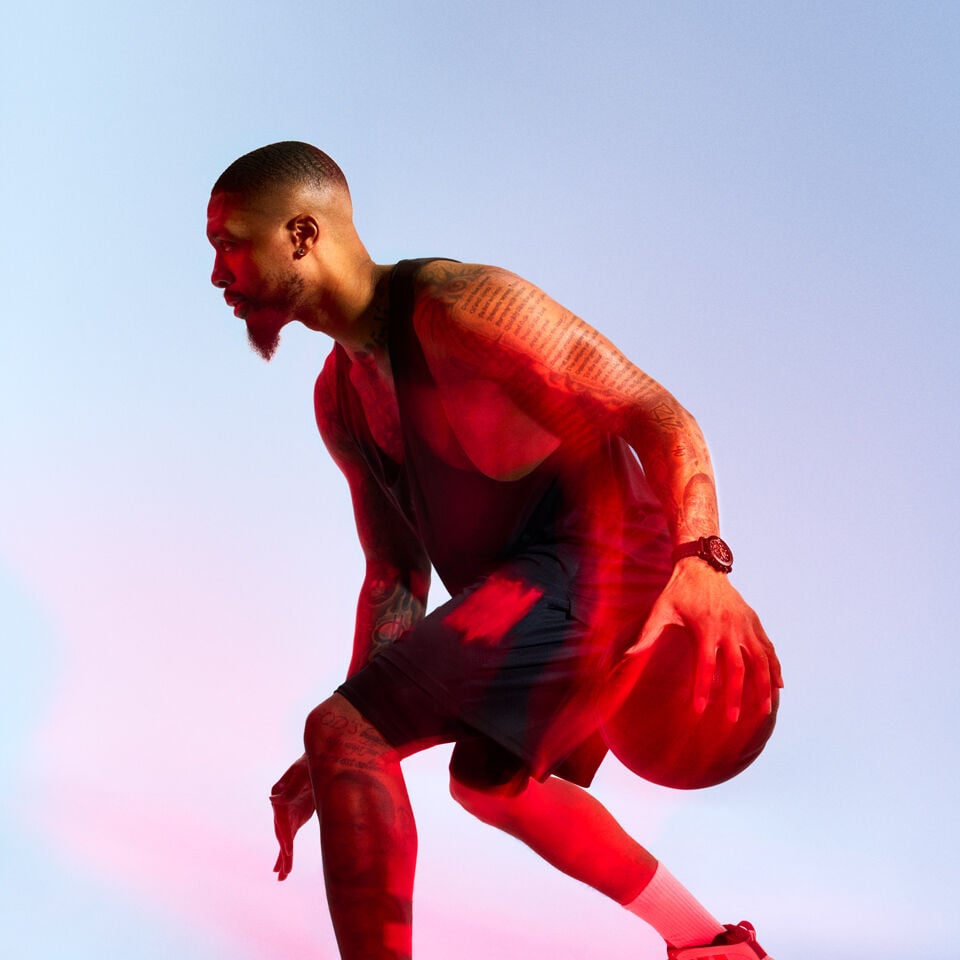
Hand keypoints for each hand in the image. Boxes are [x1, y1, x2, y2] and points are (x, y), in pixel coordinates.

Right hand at [270, 753, 315, 880]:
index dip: (285, 835)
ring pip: (284, 839)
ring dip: (284, 858)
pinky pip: (291, 838)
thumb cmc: (309, 763)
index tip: (288, 849)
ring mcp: (289, 814)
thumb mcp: (302, 772)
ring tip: (282, 877)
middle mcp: (282, 807)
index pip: (281, 820)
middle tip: (284, 871)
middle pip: (281, 833)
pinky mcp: (297, 818)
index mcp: (280, 796)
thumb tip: (272, 799)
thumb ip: (290, 788)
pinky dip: (287, 852)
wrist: (320, 758)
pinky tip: (284, 869)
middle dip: (284, 853)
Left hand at [626, 559, 783, 721]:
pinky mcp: (753, 622)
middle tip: (733, 720)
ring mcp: (745, 625)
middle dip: (736, 696)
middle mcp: (729, 627)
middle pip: (737, 668)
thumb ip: (647, 634)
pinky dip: (775, 666)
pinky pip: (768, 648)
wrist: (702, 565)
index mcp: (706, 627)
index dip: (703, 688)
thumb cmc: (678, 591)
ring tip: (764, 710)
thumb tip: (626, 657)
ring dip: (764, 686)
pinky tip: (779, 685)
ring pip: (760, 660)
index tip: (700, 709)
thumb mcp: (660, 609)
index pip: (706, 664)